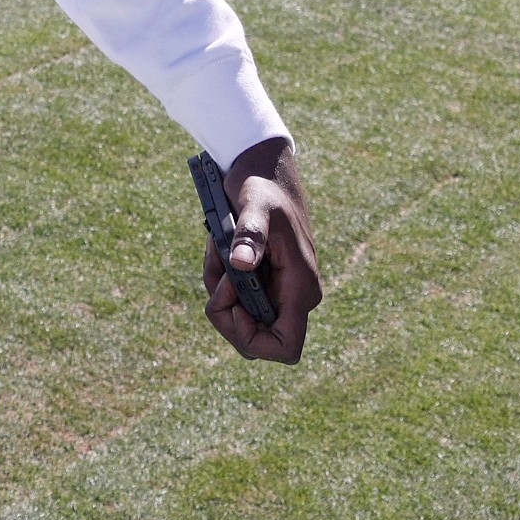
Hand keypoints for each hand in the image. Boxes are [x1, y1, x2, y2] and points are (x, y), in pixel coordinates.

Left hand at [202, 136, 323, 362]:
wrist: (265, 170)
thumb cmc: (264, 186)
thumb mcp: (255, 204)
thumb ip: (251, 234)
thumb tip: (241, 264)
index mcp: (301, 288)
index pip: (285, 349)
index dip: (253, 341)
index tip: (233, 305)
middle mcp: (294, 298)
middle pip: (253, 339)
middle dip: (224, 309)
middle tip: (218, 267)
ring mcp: (280, 292)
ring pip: (239, 317)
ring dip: (218, 287)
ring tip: (218, 246)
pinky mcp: (266, 283)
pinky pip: (235, 298)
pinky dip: (219, 278)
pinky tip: (219, 248)